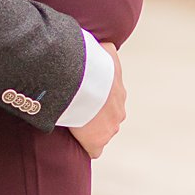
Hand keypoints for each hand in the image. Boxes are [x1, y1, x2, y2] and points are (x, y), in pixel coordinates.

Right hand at [72, 42, 124, 159]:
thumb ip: (107, 49)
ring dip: (91, 129)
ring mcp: (110, 128)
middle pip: (109, 118)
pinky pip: (94, 150)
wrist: (85, 83)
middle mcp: (119, 112)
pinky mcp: (97, 142)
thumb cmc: (93, 66)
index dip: (98, 99)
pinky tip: (76, 142)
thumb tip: (104, 44)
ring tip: (75, 125)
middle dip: (96, 115)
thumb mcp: (104, 50)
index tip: (86, 98)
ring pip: (103, 132)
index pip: (111, 99)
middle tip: (78, 109)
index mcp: (119, 92)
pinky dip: (86, 146)